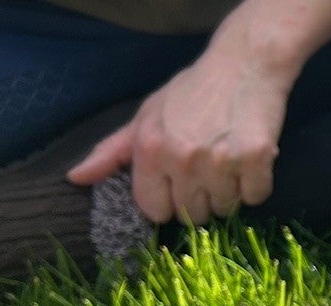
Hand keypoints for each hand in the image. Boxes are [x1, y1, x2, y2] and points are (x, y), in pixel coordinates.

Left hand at [68, 43, 290, 223]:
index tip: (178, 183)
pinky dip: (255, 184)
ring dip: (230, 192)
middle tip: (207, 167)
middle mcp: (182, 158)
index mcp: (150, 148)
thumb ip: (112, 152)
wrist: (243, 65)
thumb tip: (75, 178)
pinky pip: (255, 197)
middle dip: (201, 198)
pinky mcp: (255, 160)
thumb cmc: (191, 93)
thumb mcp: (146, 118)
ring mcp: (221, 161)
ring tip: (229, 160)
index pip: (155, 209)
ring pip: (226, 209)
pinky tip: (249, 158)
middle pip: (193, 215)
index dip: (168, 201)